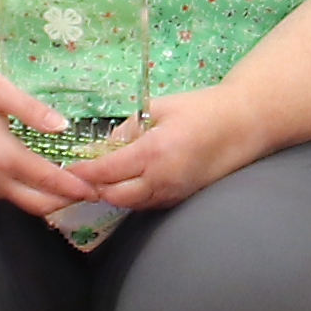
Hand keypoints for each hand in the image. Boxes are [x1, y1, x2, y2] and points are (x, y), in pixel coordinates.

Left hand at [57, 84, 265, 216]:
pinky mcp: (180, 198)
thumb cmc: (203, 108)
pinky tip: (123, 182)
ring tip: (96, 179)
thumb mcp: (161, 106)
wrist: (245, 124)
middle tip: (78, 175)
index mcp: (155, 151)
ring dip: (111, 194)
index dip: (83, 171)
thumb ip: (129, 126)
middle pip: (114, 196)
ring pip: (129, 204)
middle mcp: (162, 179)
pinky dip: (129, 196)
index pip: (107, 170)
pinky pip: (146, 203)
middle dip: (93, 188)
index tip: (66, 167)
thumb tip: (104, 144)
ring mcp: (173, 192)